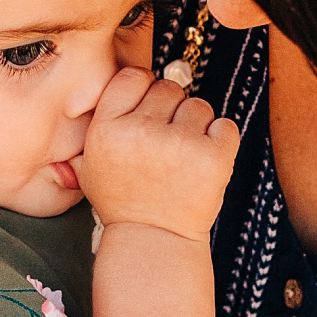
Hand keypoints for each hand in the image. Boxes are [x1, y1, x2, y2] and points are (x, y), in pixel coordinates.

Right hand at [73, 66, 238, 240]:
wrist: (154, 240)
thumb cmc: (123, 199)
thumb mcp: (90, 163)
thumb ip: (98, 121)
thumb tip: (121, 83)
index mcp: (107, 129)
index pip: (133, 77)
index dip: (145, 89)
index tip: (149, 111)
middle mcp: (140, 132)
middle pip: (168, 88)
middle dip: (170, 111)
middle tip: (165, 145)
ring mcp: (179, 144)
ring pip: (198, 106)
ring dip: (196, 127)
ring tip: (183, 158)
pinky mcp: (213, 158)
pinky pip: (225, 126)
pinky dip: (220, 140)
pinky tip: (203, 162)